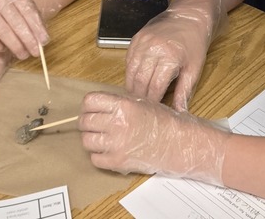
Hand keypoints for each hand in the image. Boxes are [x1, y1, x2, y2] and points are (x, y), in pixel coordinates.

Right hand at [0, 0, 48, 58]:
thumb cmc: (0, 1)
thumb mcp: (15, 0)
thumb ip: (29, 15)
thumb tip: (41, 39)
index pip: (29, 11)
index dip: (38, 28)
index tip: (44, 41)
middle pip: (17, 24)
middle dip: (29, 41)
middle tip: (35, 53)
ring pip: (4, 33)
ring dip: (16, 47)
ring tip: (23, 55)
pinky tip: (4, 49)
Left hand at [79, 91, 228, 184]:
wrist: (180, 144)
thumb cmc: (164, 122)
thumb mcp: (142, 102)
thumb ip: (118, 102)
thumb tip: (96, 105)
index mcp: (123, 105)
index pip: (89, 101)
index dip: (88, 106)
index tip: (91, 110)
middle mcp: (118, 123)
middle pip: (85, 122)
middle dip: (88, 123)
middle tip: (96, 126)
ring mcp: (117, 144)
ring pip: (86, 141)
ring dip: (92, 140)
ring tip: (102, 139)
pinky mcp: (118, 162)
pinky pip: (95, 159)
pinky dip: (99, 156)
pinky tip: (109, 152)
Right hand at [125, 0, 226, 110]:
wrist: (189, 17)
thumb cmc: (194, 43)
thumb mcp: (194, 69)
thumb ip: (184, 92)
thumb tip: (179, 112)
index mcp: (170, 58)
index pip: (155, 87)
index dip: (153, 102)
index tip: (152, 112)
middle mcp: (153, 49)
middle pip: (140, 81)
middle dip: (140, 97)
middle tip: (142, 108)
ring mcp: (142, 43)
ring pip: (130, 72)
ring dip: (132, 86)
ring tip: (136, 98)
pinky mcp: (135, 39)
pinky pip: (128, 61)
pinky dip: (130, 73)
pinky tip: (134, 81)